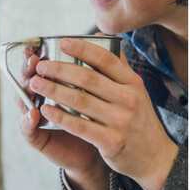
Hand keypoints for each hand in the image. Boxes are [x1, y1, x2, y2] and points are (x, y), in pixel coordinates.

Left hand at [28, 38, 177, 189]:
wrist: (154, 156)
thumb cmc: (137, 117)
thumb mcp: (134, 89)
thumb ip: (116, 64)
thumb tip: (99, 34)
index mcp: (132, 82)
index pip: (106, 59)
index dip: (83, 49)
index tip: (62, 42)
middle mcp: (128, 99)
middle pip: (88, 78)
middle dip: (60, 70)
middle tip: (40, 66)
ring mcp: (120, 120)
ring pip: (80, 101)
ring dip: (54, 90)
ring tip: (35, 83)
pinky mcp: (110, 141)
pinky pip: (79, 125)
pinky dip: (60, 116)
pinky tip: (44, 109)